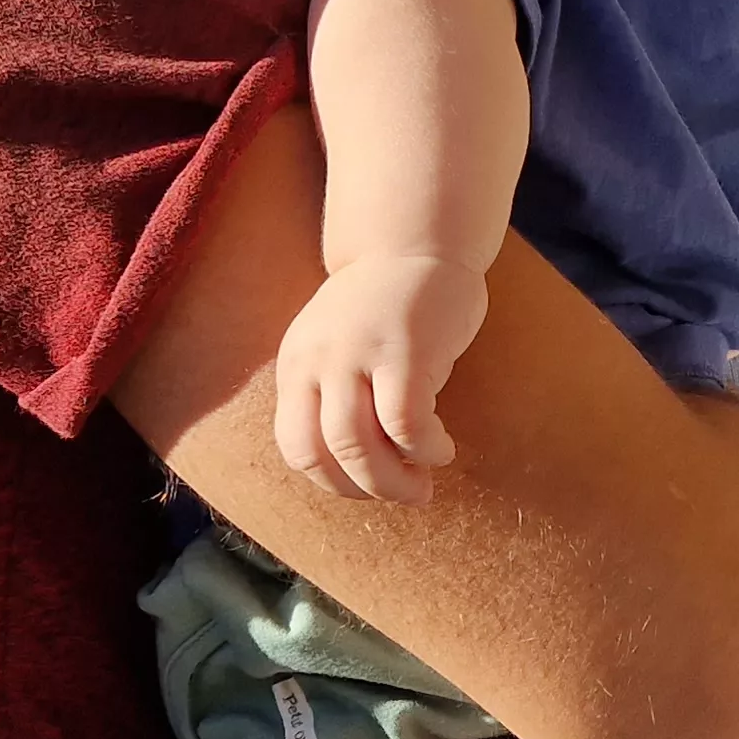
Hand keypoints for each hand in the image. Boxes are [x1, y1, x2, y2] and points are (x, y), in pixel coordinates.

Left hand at [274, 252, 490, 503]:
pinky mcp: (405, 350)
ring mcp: (357, 354)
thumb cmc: (388, 307)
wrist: (418, 241)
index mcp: (297, 366)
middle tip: (404, 496)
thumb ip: (335, 397)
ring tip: (424, 484)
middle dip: (365, 492)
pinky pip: (407, 425)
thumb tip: (358, 470)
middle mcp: (317, 361)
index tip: (371, 486)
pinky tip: (442, 448)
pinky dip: (425, 450)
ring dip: (394, 483)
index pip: (296, 448)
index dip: (334, 481)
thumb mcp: (340, 350)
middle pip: (324, 455)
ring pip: (360, 448)